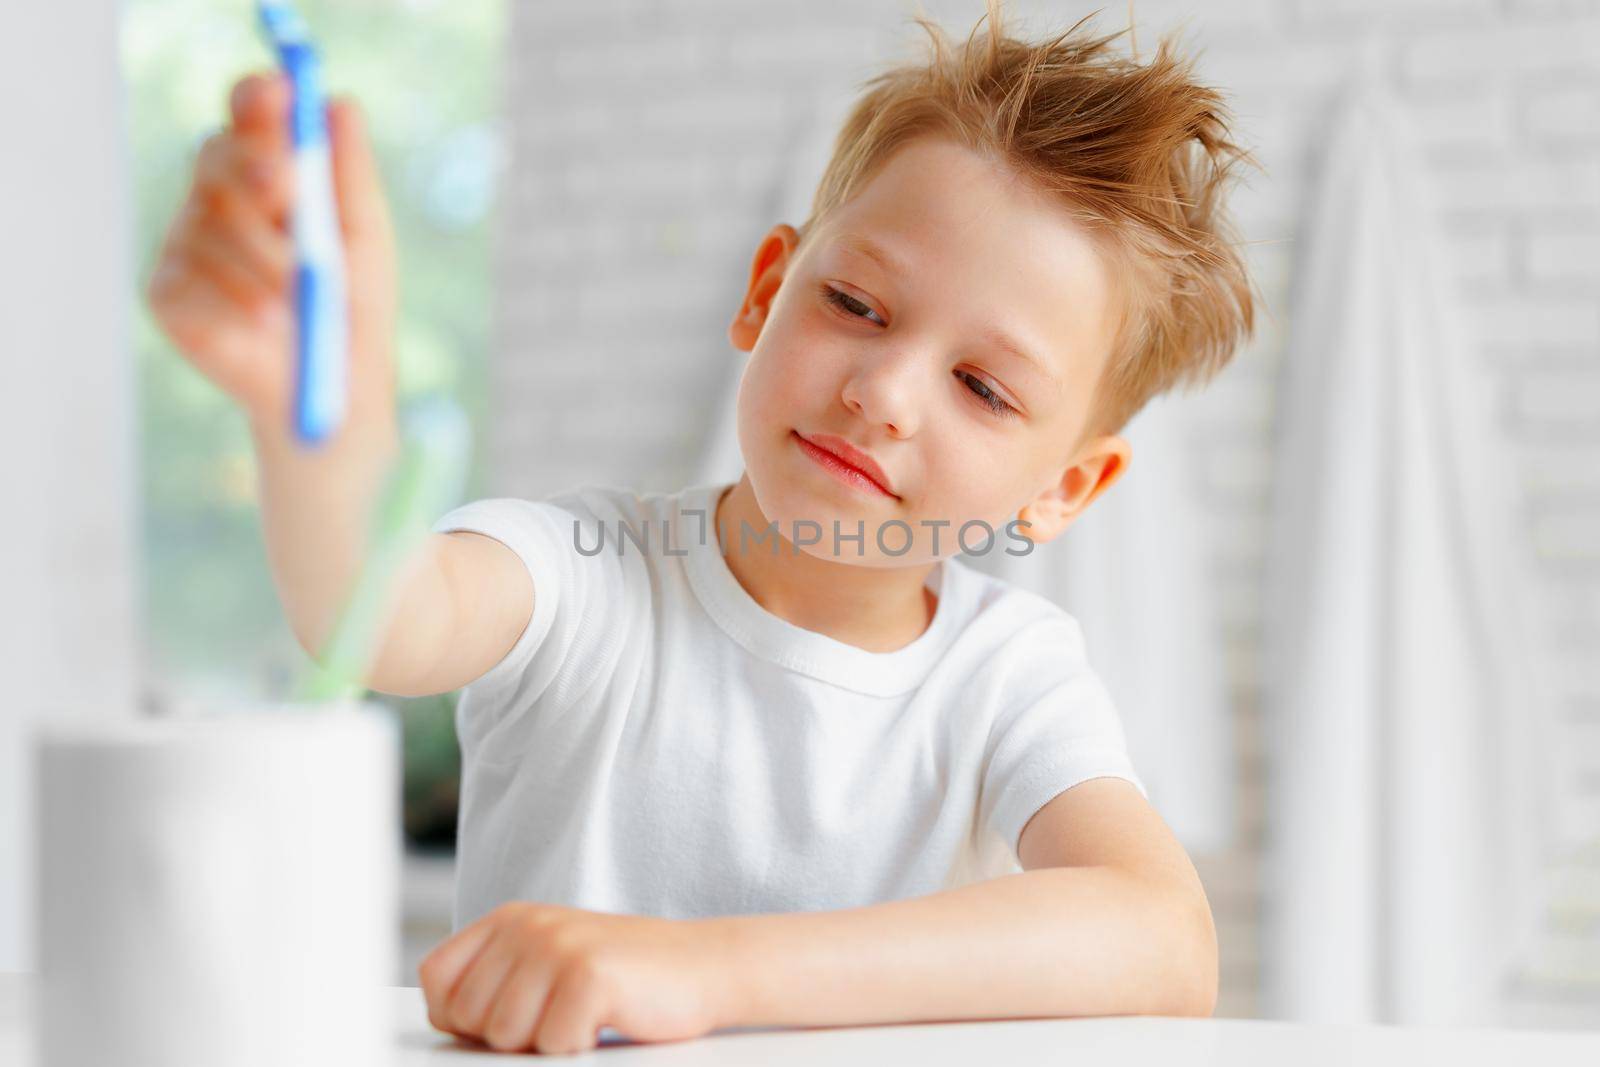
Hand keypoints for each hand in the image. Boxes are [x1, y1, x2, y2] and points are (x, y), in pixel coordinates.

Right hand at [145, 70, 397, 435]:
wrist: (333, 386)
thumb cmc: (352, 305)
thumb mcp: (364, 237)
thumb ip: (350, 173)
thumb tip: (339, 104)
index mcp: (265, 170)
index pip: (249, 114)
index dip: (257, 102)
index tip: (279, 96)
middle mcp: (217, 197)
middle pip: (218, 154)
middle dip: (254, 167)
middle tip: (282, 189)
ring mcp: (185, 242)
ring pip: (213, 223)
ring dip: (264, 261)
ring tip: (299, 304)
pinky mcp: (165, 291)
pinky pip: (192, 278)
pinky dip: (237, 301)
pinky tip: (263, 327)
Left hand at [417, 901, 738, 1054]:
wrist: (705, 965)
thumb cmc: (627, 976)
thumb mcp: (548, 962)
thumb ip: (495, 981)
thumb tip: (445, 1022)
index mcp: (510, 918)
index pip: (437, 980)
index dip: (463, 1016)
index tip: (512, 1017)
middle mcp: (528, 925)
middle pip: (468, 1017)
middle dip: (511, 1036)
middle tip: (561, 1015)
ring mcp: (557, 946)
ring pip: (506, 1037)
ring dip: (547, 1043)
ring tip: (585, 1016)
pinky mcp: (588, 975)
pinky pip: (554, 1045)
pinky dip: (582, 1046)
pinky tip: (609, 1018)